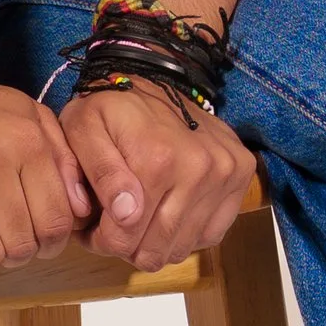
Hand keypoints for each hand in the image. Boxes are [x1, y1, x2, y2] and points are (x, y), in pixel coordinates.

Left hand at [59, 82, 255, 271]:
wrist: (156, 75)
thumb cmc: (111, 106)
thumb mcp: (83, 129)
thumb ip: (100, 173)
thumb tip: (127, 215)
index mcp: (156, 159)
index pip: (125, 238)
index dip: (101, 241)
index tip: (91, 228)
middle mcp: (199, 168)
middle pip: (156, 250)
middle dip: (127, 245)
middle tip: (113, 224)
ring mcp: (225, 172)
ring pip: (183, 248)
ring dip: (156, 242)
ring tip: (139, 217)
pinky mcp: (241, 174)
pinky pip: (211, 234)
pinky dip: (186, 233)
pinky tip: (169, 210)